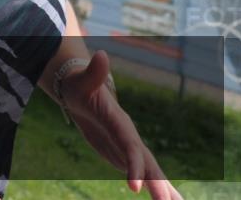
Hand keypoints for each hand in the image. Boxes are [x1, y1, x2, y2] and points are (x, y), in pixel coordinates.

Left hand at [59, 51, 183, 199]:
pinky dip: (151, 185)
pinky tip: (161, 197)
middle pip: (146, 162)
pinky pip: (138, 172)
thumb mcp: (82, 80)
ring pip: (148, 169)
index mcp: (119, 122)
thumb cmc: (79, 84)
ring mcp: (126, 145)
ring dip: (160, 187)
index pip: (130, 146)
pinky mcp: (121, 152)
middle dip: (158, 183)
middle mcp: (128, 135)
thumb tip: (100, 54)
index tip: (134, 188)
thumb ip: (93, 72)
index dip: (134, 165)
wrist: (79, 89)